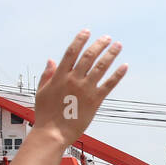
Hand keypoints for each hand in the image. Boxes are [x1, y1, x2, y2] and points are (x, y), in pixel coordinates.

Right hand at [31, 30, 127, 146]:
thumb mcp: (41, 92)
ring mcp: (85, 89)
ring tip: (118, 46)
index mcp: (60, 76)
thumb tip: (51, 60)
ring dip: (111, 54)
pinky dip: (117, 75)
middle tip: (107, 38)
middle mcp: (74, 80)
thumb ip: (47, 75)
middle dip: (99, 44)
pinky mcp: (95, 101)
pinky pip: (109, 85)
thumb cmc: (45, 114)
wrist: (53, 133)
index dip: (80, 40)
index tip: (87, 32)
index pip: (72, 52)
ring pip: (101, 67)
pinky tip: (124, 66)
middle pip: (89, 56)